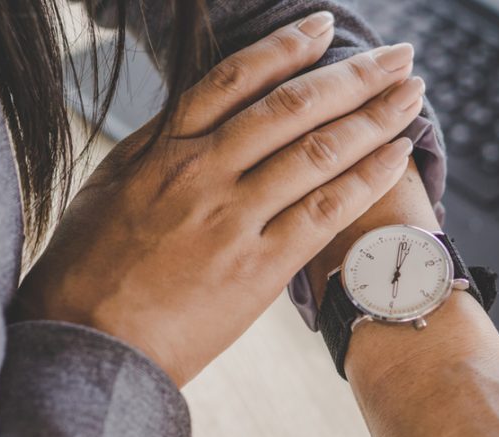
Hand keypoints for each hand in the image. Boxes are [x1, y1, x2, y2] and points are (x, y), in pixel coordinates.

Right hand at [13, 12, 425, 385]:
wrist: (86, 342)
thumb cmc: (87, 270)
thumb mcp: (108, 187)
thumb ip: (155, 147)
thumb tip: (188, 113)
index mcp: (165, 149)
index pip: (237, 78)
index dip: (288, 47)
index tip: (324, 28)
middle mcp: (204, 173)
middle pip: (293, 107)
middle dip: (354, 75)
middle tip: (397, 56)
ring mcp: (233, 219)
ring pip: (317, 152)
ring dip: (374, 118)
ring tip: (411, 96)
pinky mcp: (257, 268)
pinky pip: (324, 212)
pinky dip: (366, 179)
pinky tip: (397, 156)